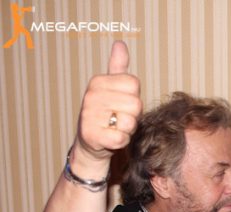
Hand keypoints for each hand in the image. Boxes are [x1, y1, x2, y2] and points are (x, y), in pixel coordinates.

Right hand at [76, 40, 141, 159]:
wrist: (90, 142)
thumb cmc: (107, 113)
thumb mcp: (112, 88)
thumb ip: (118, 67)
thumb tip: (119, 43)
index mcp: (98, 82)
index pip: (134, 84)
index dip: (134, 96)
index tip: (122, 103)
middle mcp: (91, 96)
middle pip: (136, 104)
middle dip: (133, 115)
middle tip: (119, 118)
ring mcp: (90, 116)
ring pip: (130, 122)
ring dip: (128, 129)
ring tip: (115, 127)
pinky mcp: (92, 136)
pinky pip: (121, 138)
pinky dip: (121, 141)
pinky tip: (112, 138)